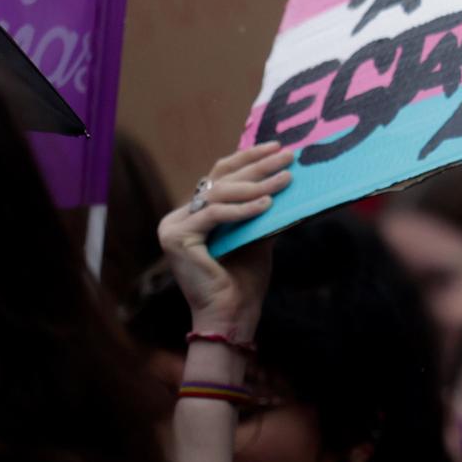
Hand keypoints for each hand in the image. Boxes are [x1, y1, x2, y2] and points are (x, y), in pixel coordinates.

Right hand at [157, 143, 291, 333]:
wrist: (232, 314)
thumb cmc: (245, 278)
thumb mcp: (258, 233)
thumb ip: (263, 207)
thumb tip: (288, 176)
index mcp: (195, 213)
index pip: (220, 175)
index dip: (247, 158)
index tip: (276, 147)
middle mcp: (180, 216)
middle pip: (221, 180)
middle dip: (258, 166)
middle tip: (287, 156)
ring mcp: (173, 226)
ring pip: (219, 193)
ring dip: (256, 184)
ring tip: (285, 179)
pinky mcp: (175, 238)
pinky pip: (214, 214)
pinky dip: (243, 209)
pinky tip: (267, 204)